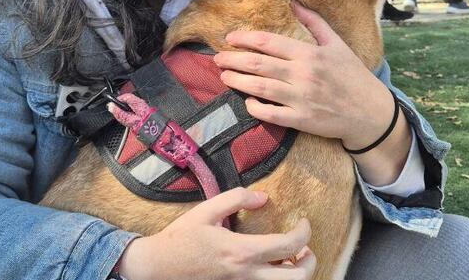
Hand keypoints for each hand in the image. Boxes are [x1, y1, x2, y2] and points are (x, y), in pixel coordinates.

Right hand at [118, 188, 315, 279]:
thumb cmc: (181, 238)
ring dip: (296, 273)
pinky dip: (276, 277)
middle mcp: (247, 274)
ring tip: (291, 258)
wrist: (159, 267)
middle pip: (296, 278)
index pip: (288, 245)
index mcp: (242, 251)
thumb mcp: (206, 210)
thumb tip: (263, 196)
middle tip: (305, 247)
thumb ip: (236, 199)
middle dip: (310, 261)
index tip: (303, 222)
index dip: (304, 232)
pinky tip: (271, 265)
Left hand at [212, 0, 393, 150]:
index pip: (268, 42)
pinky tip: (246, 101)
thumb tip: (293, 1)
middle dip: (233, 60)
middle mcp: (303, 75)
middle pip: (258, 65)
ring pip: (260, 88)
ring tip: (224, 76)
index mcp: (309, 54)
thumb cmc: (352, 74)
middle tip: (217, 58)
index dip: (244, 39)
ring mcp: (301, 99)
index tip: (229, 38)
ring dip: (237, 82)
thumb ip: (313, 22)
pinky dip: (255, 107)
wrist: (370, 112)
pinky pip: (271, 114)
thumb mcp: (336, 43)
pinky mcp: (301, 120)